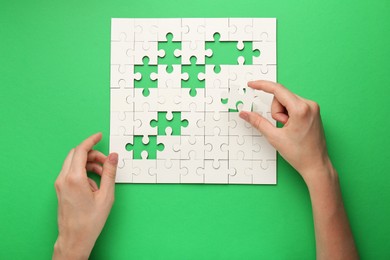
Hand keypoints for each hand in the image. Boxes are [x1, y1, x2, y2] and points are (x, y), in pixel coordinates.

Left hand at [53, 133, 117, 259]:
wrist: (75, 238)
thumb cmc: (90, 221)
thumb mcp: (106, 195)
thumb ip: (109, 172)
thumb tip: (113, 157)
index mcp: (74, 178)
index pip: (80, 150)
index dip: (91, 141)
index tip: (99, 136)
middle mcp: (63, 179)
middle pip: (76, 155)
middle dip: (92, 153)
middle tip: (106, 160)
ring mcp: (60, 184)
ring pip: (73, 163)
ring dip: (88, 163)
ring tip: (102, 175)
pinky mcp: (60, 189)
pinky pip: (71, 172)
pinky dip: (83, 171)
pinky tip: (94, 184)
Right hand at [240, 80, 329, 182]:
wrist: (316, 165)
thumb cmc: (300, 154)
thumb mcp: (274, 137)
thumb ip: (258, 122)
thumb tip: (245, 113)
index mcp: (301, 109)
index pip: (278, 90)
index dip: (262, 86)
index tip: (252, 84)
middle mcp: (309, 105)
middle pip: (281, 97)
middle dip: (276, 111)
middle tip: (282, 127)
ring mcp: (313, 107)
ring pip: (286, 101)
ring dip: (282, 114)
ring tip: (289, 129)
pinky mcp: (313, 111)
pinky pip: (293, 106)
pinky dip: (288, 115)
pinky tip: (293, 127)